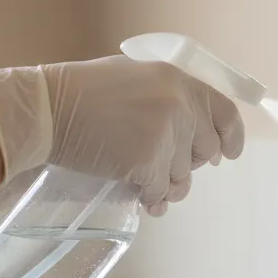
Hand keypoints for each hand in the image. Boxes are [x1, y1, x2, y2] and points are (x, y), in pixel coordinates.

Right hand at [0, 55, 243, 216]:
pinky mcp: (148, 163)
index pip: (225, 113)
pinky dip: (149, 197)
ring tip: (142, 180)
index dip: (231, 137)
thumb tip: (196, 137)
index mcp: (179, 81)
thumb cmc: (82, 95)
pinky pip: (159, 192)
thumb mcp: (135, 80)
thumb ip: (170, 101)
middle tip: (161, 167)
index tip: (229, 155)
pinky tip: (138, 195)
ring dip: (165, 185)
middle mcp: (180, 105)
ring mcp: (166, 135)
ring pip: (182, 177)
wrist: (47, 111)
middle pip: (204, 152)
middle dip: (186, 166)